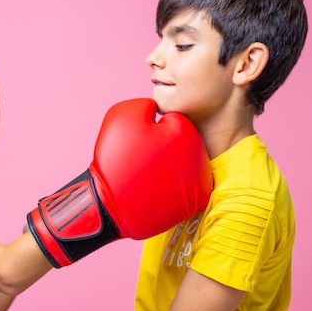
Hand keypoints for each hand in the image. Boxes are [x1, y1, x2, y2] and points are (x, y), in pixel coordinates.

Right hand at [28, 98, 211, 266]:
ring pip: (183, 166)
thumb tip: (157, 109)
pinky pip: (184, 188)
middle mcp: (201, 157)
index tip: (140, 143)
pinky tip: (154, 190)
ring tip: (147, 177)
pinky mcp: (196, 203)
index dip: (151, 131)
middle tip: (142, 160)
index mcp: (186, 132)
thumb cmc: (115, 159)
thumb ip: (146, 105)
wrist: (110, 205)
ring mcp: (201, 182)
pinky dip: (170, 188)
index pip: (173, 122)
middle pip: (182, 144)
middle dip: (163, 148)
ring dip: (167, 168)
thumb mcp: (124, 116)